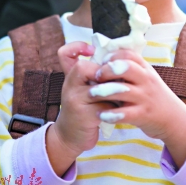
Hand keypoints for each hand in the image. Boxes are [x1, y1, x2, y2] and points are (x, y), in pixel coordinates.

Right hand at [46, 41, 113, 175]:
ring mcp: (74, 100)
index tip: (92, 51)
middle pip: (83, 67)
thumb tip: (118, 58)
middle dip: (106, 74)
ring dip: (114, 92)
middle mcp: (69, 85)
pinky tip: (117, 111)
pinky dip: (115, 108)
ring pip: (100, 86)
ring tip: (120, 97)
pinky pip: (105, 105)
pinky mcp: (83, 116)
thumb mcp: (85, 88)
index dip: (77, 47)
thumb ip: (95, 74)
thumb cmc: (83, 108)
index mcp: (70, 76)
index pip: (65, 54)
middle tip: (116, 82)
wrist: (70, 137)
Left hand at [92, 49, 185, 167]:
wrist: (173, 118)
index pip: (129, 54)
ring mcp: (145, 97)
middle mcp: (146, 80)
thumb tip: (105, 60)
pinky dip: (111, 114)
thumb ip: (130, 69)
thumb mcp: (145, 77)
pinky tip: (101, 114)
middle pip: (126, 67)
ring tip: (91, 94)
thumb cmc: (153, 94)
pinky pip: (125, 113)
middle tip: (96, 77)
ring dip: (104, 91)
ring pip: (123, 90)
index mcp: (145, 68)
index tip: (102, 62)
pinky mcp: (143, 115)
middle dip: (107, 70)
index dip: (112, 56)